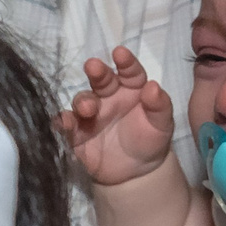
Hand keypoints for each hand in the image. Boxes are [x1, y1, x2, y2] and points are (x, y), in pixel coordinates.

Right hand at [56, 47, 175, 184]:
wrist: (136, 172)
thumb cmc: (151, 140)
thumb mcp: (162, 124)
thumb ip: (159, 106)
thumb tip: (153, 87)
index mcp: (131, 88)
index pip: (129, 71)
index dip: (125, 62)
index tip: (120, 53)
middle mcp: (108, 96)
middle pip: (101, 80)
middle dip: (97, 72)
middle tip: (93, 67)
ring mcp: (90, 114)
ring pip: (82, 100)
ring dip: (83, 101)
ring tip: (88, 108)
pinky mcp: (77, 133)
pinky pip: (67, 125)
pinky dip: (64, 122)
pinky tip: (66, 123)